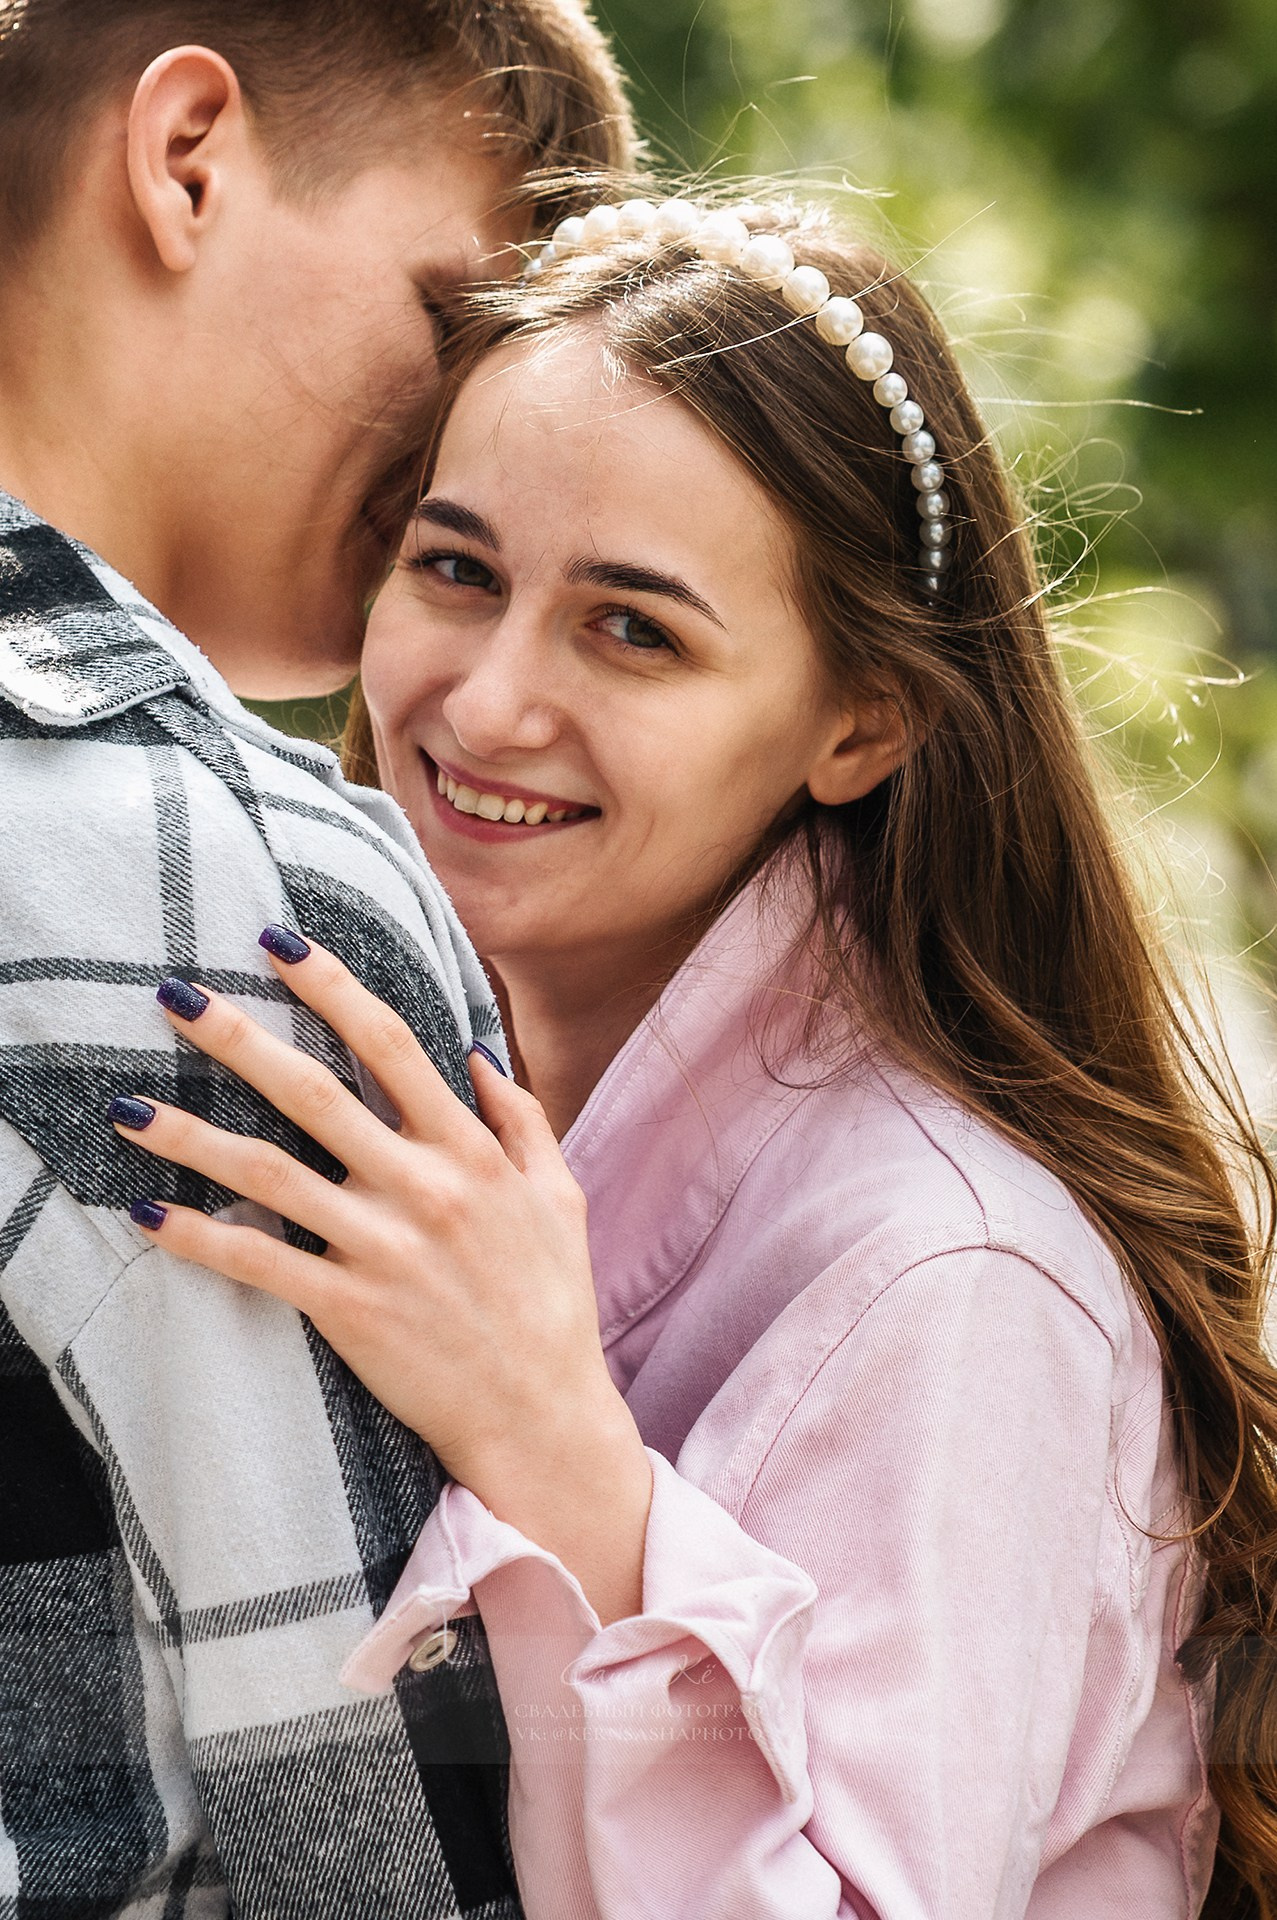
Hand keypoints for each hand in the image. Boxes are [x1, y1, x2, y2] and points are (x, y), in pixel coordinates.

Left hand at [113, 936, 651, 1618]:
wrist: (543, 1415)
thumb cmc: (553, 1302)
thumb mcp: (561, 1196)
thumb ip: (522, 1119)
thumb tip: (476, 1053)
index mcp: (469, 1150)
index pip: (390, 1044)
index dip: (332, 986)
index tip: (278, 943)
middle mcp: (421, 1188)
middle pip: (313, 1093)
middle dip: (238, 1037)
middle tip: (174, 993)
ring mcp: (381, 1248)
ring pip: (268, 1175)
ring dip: (191, 1137)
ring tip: (129, 1107)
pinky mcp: (349, 1309)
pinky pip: (258, 1263)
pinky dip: (199, 1238)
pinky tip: (147, 1213)